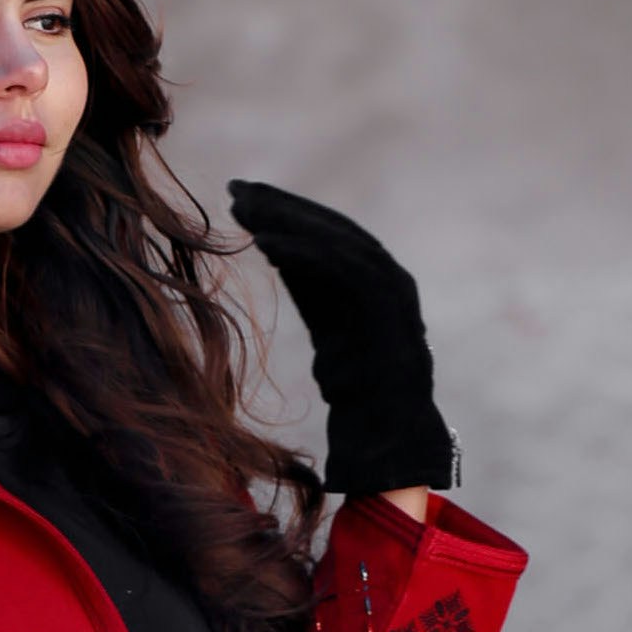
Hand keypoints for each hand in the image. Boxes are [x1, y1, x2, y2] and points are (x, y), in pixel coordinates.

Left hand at [226, 180, 455, 499]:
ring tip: (245, 210)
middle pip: (333, 229)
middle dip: (284, 207)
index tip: (244, 200)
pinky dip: (304, 252)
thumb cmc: (358, 397)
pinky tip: (265, 242)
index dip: (288, 215)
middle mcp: (392, 279)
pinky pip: (342, 268)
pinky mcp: (388, 308)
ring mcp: (394, 292)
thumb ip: (311, 289)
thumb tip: (274, 245)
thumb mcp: (326, 330)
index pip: (331, 236)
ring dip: (290, 222)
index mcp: (378, 283)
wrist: (388, 440)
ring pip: (338, 241)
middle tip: (238, 190)